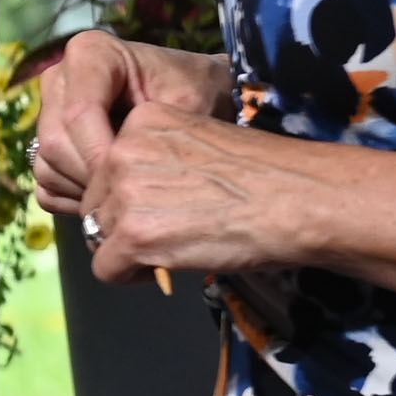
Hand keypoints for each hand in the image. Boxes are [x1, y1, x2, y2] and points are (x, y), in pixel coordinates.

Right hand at [33, 34, 231, 220]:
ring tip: (130, 191)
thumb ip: (157, 131)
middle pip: (56, 142)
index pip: (78, 113)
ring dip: (86, 191)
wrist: (196, 96)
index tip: (135, 180)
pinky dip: (75, 198)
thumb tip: (122, 171)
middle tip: (136, 193)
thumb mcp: (190, 102)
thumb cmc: (197, 91)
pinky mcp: (44, 142)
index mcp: (90, 54)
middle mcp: (59, 78)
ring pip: (47, 165)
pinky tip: (112, 194)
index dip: (100, 154)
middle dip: (94, 177)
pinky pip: (46, 183)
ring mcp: (47, 110)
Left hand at [81, 102, 320, 282]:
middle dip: (123, 223)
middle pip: (95, 201)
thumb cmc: (267, 176)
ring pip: (97, 234)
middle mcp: (124, 150)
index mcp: (142, 119)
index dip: (129, 193)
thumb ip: (158, 160)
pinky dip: (130, 276)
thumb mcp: (202, 144)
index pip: (106, 164)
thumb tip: (134, 196)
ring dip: (127, 249)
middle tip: (167, 234)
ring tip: (171, 250)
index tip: (163, 206)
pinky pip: (105, 267)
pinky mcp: (132, 234)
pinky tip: (164, 269)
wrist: (299, 201)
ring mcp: (125, 192)